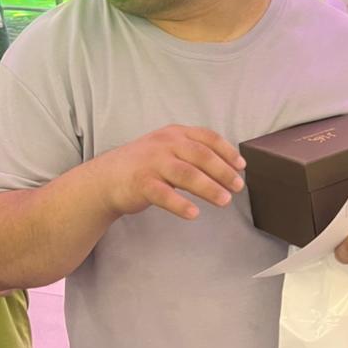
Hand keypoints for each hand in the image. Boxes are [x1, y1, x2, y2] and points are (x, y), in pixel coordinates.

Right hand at [97, 126, 245, 221]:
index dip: (227, 151)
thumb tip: (227, 167)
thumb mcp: (167, 149)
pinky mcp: (141, 183)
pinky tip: (194, 214)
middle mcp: (165, 144)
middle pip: (201, 156)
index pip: (207, 138)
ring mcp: (152, 163)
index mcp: (175, 133)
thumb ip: (192, 152)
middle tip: (238, 187)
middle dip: (223, 171)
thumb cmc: (144, 165)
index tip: (241, 166)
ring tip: (225, 201)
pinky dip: (180, 204)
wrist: (106, 178)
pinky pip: (164, 194)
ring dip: (209, 188)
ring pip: (186, 174)